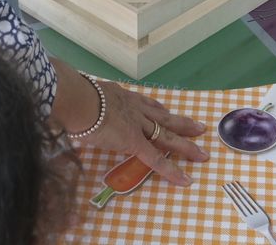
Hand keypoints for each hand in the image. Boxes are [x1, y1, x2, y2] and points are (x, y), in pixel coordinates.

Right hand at [74, 79, 208, 185]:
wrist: (79, 100)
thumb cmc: (74, 98)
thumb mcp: (85, 96)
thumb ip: (86, 106)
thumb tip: (74, 113)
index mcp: (121, 97)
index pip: (146, 103)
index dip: (158, 109)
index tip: (168, 111)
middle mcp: (134, 108)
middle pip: (164, 117)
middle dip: (182, 123)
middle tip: (199, 128)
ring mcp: (137, 124)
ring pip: (167, 135)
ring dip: (186, 145)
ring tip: (201, 153)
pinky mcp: (135, 142)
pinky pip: (156, 159)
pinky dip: (171, 170)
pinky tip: (184, 179)